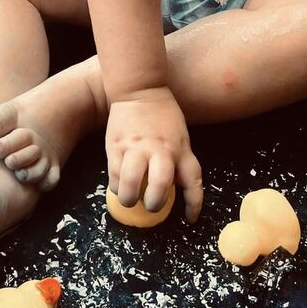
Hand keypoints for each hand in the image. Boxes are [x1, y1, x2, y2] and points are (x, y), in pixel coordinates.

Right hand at [105, 86, 202, 222]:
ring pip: (131, 185)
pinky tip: (119, 185)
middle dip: (155, 203)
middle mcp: (160, 151)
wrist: (139, 89)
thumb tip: (174, 186)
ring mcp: (136, 149)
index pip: (193, 182)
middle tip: (151, 205)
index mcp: (180, 149)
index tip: (190, 218)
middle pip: (160, 186)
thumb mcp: (180, 136)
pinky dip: (116, 186)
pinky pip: (114, 175)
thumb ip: (178, 159)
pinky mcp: (116, 147)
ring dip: (130, 198)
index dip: (193, 205)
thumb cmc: (163, 114)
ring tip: (131, 199)